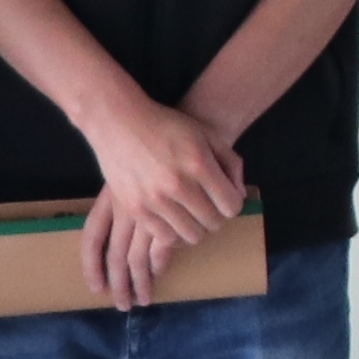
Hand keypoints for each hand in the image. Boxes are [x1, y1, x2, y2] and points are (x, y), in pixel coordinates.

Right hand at [74, 97, 249, 309]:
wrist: (118, 122)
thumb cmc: (167, 126)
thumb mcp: (206, 135)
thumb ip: (231, 163)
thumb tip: (239, 196)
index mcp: (199, 164)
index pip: (231, 206)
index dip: (232, 205)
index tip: (224, 199)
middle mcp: (178, 184)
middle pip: (213, 223)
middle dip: (215, 217)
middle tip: (206, 207)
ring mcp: (155, 199)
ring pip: (191, 236)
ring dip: (195, 227)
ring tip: (189, 214)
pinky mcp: (136, 209)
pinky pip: (165, 237)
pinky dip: (173, 232)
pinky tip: (171, 218)